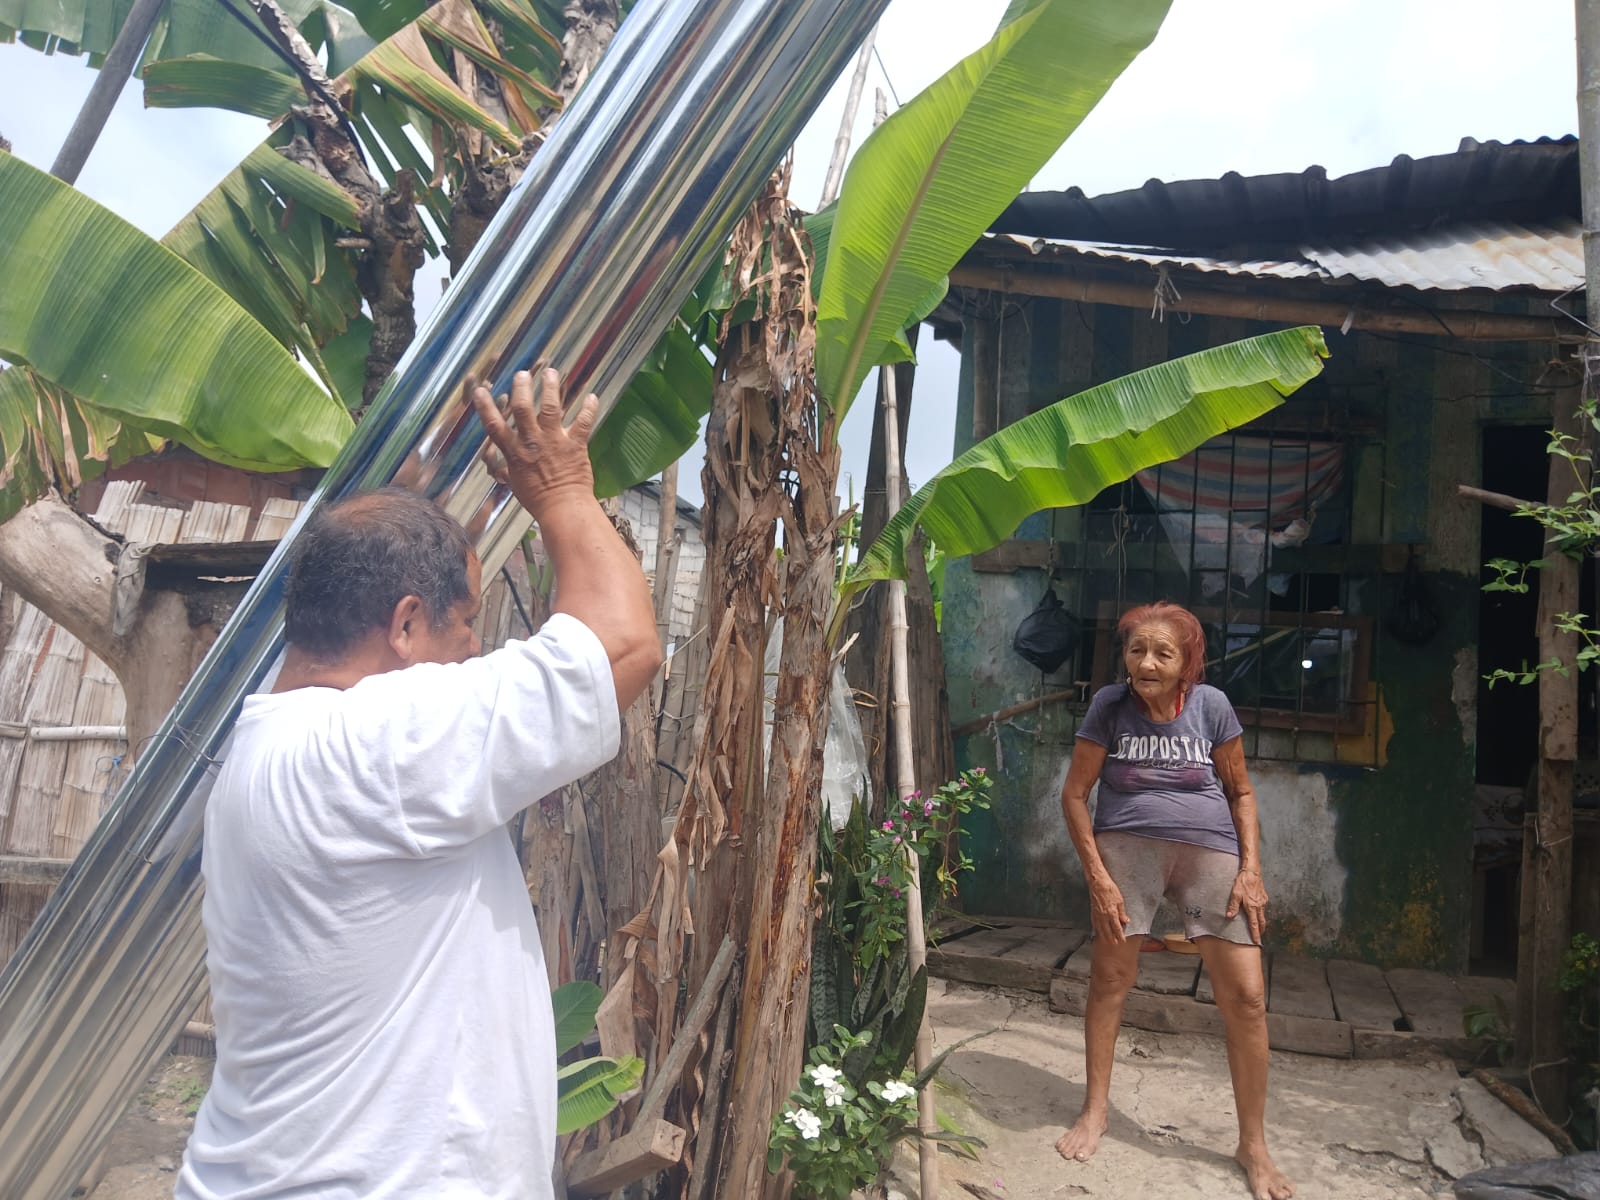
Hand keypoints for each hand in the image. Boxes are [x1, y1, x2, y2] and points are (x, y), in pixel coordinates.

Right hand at [472, 367, 598, 522]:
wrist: (563, 508)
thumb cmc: (537, 499)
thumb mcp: (515, 484)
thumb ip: (508, 470)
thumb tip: (498, 469)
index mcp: (515, 452)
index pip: (494, 426)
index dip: (485, 407)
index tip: (480, 390)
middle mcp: (532, 442)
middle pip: (523, 409)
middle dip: (522, 388)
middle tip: (523, 374)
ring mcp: (555, 441)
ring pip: (551, 408)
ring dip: (551, 388)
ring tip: (551, 372)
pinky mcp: (575, 444)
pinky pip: (583, 422)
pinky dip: (589, 408)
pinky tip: (592, 396)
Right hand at [1088, 874, 1128, 943]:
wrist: (1098, 883)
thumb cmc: (1110, 889)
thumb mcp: (1120, 901)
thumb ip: (1122, 913)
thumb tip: (1126, 921)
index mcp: (1112, 913)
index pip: (1117, 928)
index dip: (1120, 935)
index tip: (1122, 940)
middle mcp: (1104, 916)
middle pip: (1108, 931)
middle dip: (1112, 938)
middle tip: (1115, 943)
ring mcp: (1097, 914)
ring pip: (1100, 929)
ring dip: (1104, 936)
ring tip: (1107, 941)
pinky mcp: (1093, 912)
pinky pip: (1094, 923)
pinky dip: (1096, 929)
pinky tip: (1098, 931)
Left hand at [1227, 868, 1268, 943]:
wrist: (1252, 871)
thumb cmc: (1243, 881)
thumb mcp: (1235, 893)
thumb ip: (1233, 906)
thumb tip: (1229, 917)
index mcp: (1252, 907)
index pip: (1254, 925)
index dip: (1255, 934)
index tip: (1257, 942)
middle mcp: (1260, 906)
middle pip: (1261, 922)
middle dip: (1260, 931)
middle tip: (1258, 937)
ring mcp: (1263, 901)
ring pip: (1263, 916)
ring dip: (1261, 923)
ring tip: (1258, 928)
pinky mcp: (1264, 897)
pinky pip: (1263, 909)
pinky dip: (1261, 914)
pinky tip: (1257, 913)